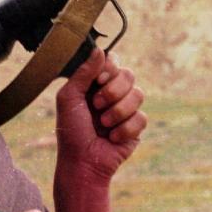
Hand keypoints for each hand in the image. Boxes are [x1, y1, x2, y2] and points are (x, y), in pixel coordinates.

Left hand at [55, 49, 146, 180]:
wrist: (83, 162)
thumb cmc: (71, 131)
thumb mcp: (69, 98)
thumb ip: (83, 73)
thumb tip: (100, 49)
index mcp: (95, 84)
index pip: (113, 62)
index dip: (109, 69)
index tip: (97, 80)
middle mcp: (112, 94)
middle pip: (129, 75)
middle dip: (112, 91)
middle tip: (96, 105)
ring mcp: (126, 109)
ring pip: (138, 95)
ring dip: (118, 111)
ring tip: (103, 125)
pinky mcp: (136, 127)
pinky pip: (142, 117)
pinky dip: (124, 129)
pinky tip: (112, 138)